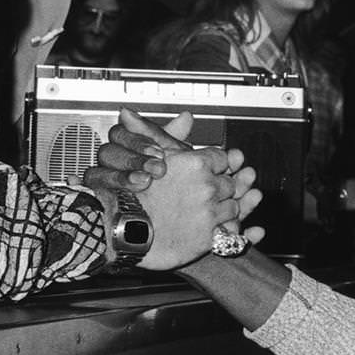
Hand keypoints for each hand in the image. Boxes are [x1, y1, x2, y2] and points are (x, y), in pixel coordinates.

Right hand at [84, 109, 263, 267]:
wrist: (120, 229)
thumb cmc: (131, 193)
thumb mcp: (149, 155)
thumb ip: (170, 135)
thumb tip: (185, 116)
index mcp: (196, 163)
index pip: (224, 159)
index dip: (218, 166)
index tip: (213, 170)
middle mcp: (207, 187)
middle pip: (232, 183)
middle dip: (223, 187)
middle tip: (210, 193)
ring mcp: (209, 213)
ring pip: (234, 207)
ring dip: (227, 209)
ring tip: (210, 212)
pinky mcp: (209, 238)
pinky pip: (233, 233)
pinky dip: (232, 230)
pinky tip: (221, 229)